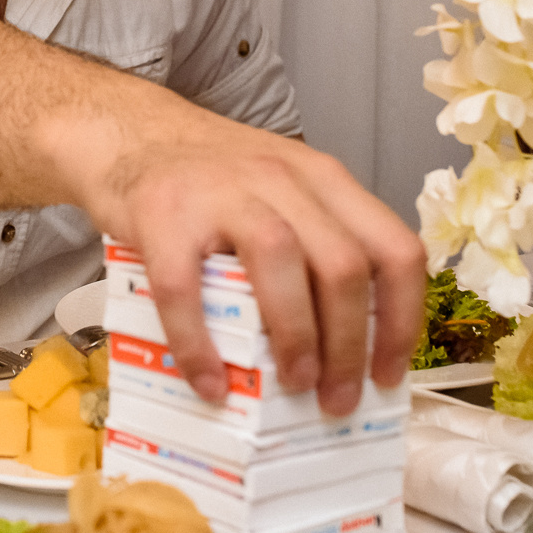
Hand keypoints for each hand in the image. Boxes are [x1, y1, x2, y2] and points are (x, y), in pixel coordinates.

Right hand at [53, 105, 424, 416]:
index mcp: (323, 180)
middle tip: (336, 398)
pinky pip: (186, 288)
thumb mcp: (281, 194)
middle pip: (343, 265)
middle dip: (349, 346)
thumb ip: (314, 248)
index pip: (393, 249)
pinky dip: (199, 345)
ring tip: (293, 385)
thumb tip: (340, 352)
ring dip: (295, 338)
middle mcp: (281, 178)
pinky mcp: (163, 214)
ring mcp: (221, 193)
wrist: (129, 133)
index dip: (402, 320)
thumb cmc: (211, 179)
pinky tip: (209, 383)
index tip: (387, 374)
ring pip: (281, 265)